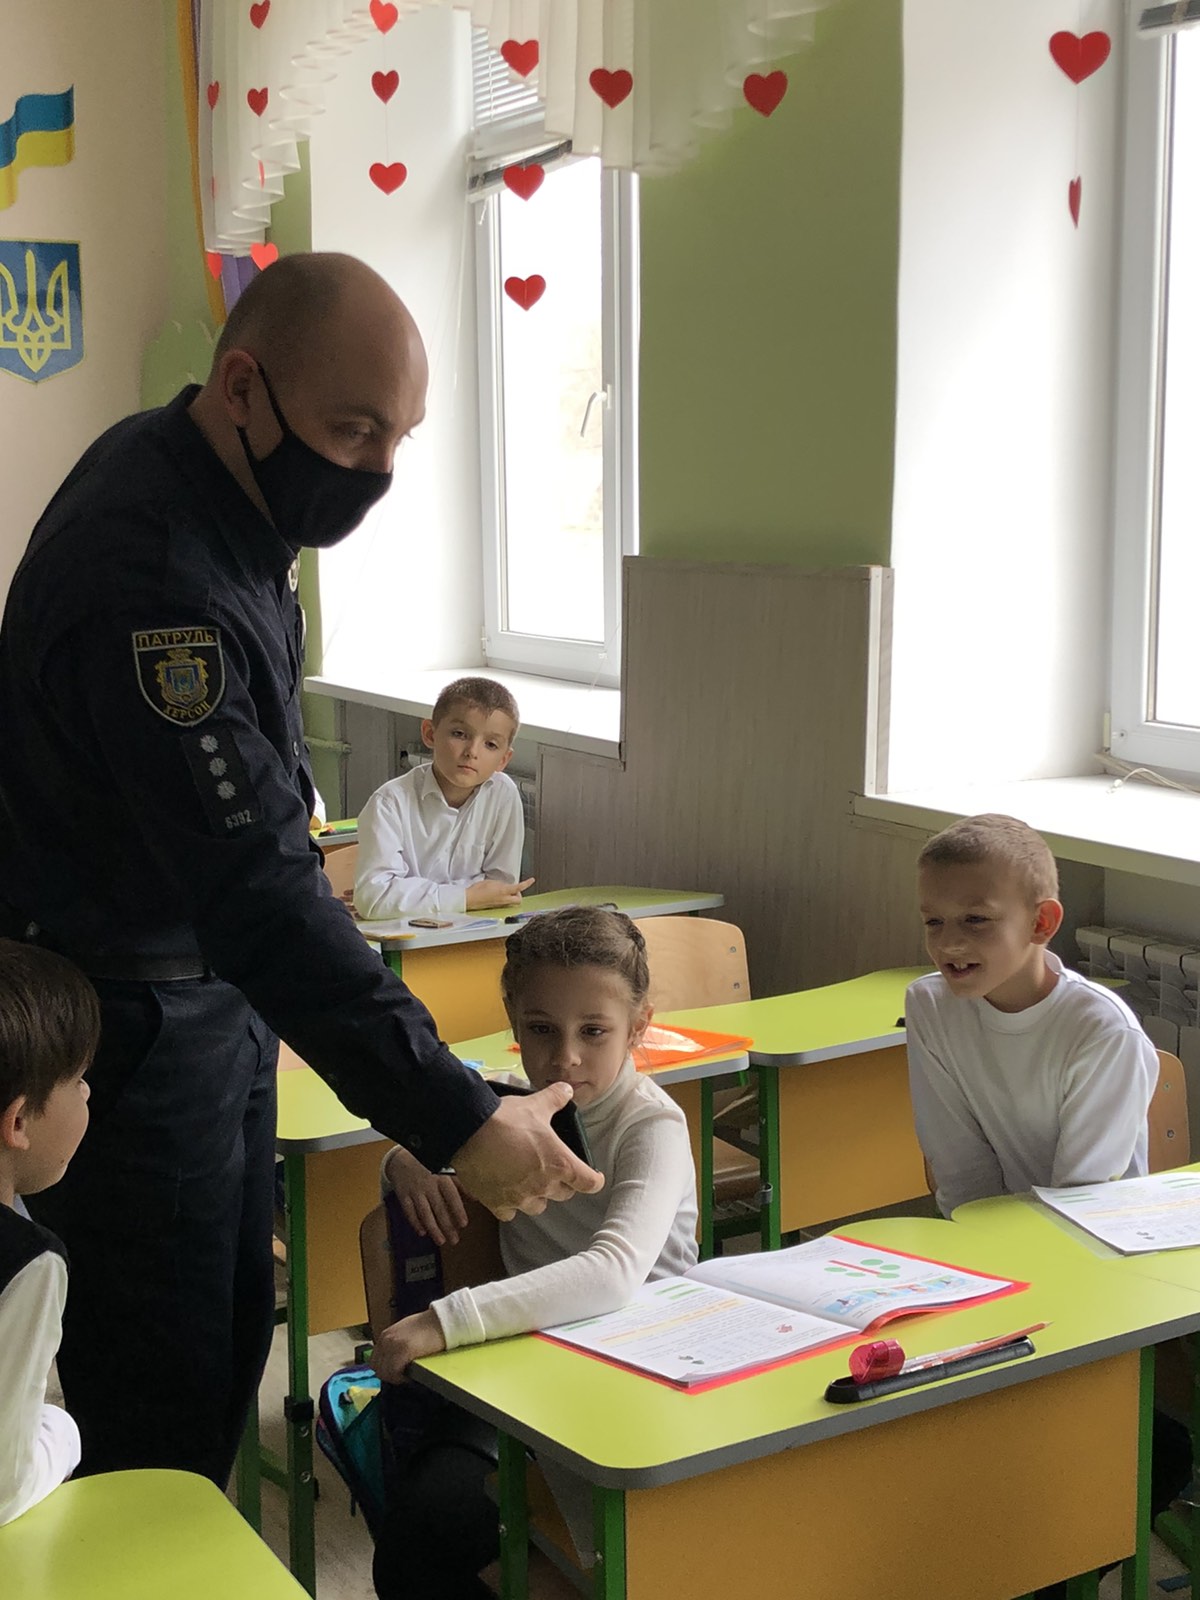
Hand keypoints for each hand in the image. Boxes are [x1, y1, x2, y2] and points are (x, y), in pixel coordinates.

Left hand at [371, 1309, 446, 1382]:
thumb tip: (391, 1357)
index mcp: (385, 1335)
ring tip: (406, 1376)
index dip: (384, 1369)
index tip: (394, 1372)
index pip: (374, 1360)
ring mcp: (393, 1345)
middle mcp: (386, 1340)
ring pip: (384, 1372)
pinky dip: (400, 1377)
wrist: (441, 1321)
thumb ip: (394, 1342)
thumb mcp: (404, 1332)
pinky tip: (410, 1375)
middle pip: (377, 1368)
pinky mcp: (403, 1351)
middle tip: (400, 1376)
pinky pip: (394, 1372)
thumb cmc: (427, 1325)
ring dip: (393, 1377)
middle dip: (387, 1375)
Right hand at [384, 1146, 468, 1247]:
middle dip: (447, 1226)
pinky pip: (409, 1212)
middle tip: (454, 1240)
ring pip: (424, 1213)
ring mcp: (415, 1191)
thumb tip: (475, 1197)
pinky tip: (422, 1232)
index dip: (457, 1211)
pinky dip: (415, 1223)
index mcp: (441, 1177)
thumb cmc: (428, 1165)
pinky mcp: (403, 1195)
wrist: (402, 1158)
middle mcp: (428, 1185)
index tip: (463, 1224)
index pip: (451, 1196)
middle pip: (439, 1209)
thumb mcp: (446, 1170)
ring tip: (441, 1241)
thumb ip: (460, 1184)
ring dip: (433, 1228)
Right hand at [450, 1081, 603, 1220]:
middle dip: (563, 1184)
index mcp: (560, 1164)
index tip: (593, 1176)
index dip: (594, 1180)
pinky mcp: (498, 1204)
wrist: (470, 1133)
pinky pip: (510, 1213)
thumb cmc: (507, 1119)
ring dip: (538, 1196)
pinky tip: (505, 1191)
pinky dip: (510, 1205)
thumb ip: (555, 1098)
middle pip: (565, 1195)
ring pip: (539, 1206)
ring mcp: (520, 1198)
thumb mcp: (536, 1104)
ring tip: (530, 1182)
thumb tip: (567, 1089)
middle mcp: (544, 1186)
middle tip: (554, 1170)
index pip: (589, 1183)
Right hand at [465, 877, 534, 910]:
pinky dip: (506, 900)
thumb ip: (501, 884)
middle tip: (515, 889)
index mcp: (503, 891)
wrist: (470, 899)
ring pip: (513, 903)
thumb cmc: (478, 889)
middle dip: (519, 894)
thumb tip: (507, 886)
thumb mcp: (492, 882)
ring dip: (513, 897)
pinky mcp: (497, 908)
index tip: (532, 880)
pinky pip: (506, 904)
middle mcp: (504, 899)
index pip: (519, 887)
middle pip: (519, 900)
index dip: (527, 883)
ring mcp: (501, 905)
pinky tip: (499, 895)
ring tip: (506, 891)